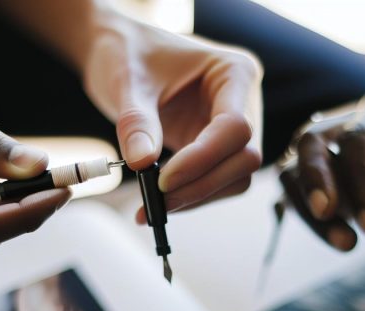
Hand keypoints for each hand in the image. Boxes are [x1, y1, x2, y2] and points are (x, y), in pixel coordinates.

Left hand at [82, 11, 262, 212]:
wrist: (120, 51)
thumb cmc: (128, 51)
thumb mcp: (126, 80)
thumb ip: (136, 122)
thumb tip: (141, 164)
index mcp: (235, 72)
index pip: (236, 127)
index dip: (203, 158)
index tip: (162, 179)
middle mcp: (244, 101)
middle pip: (244, 159)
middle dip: (202, 184)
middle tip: (156, 202)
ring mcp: (234, 127)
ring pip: (236, 177)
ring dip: (197, 196)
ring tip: (150, 206)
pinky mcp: (217, 148)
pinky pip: (216, 181)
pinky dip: (189, 196)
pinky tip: (156, 201)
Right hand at [279, 94, 364, 250]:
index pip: (356, 138)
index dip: (360, 181)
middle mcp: (346, 122)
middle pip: (309, 143)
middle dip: (316, 182)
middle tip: (330, 216)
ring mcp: (330, 148)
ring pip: (294, 169)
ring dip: (309, 208)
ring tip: (346, 244)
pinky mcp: (325, 175)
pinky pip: (300, 194)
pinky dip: (313, 220)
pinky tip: (342, 242)